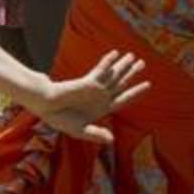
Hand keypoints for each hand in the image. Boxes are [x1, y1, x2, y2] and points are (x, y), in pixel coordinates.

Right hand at [27, 50, 149, 143]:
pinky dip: (108, 62)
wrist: (45, 107)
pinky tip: (115, 54)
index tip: (148, 84)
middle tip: (142, 62)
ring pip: (114, 75)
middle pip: (121, 82)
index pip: (124, 98)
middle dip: (132, 72)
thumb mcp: (80, 130)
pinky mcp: (88, 82)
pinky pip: (101, 71)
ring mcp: (95, 88)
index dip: (136, 92)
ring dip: (124, 65)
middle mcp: (101, 96)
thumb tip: (111, 139)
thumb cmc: (59, 118)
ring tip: (133, 56)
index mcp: (102, 108)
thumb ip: (96, 134)